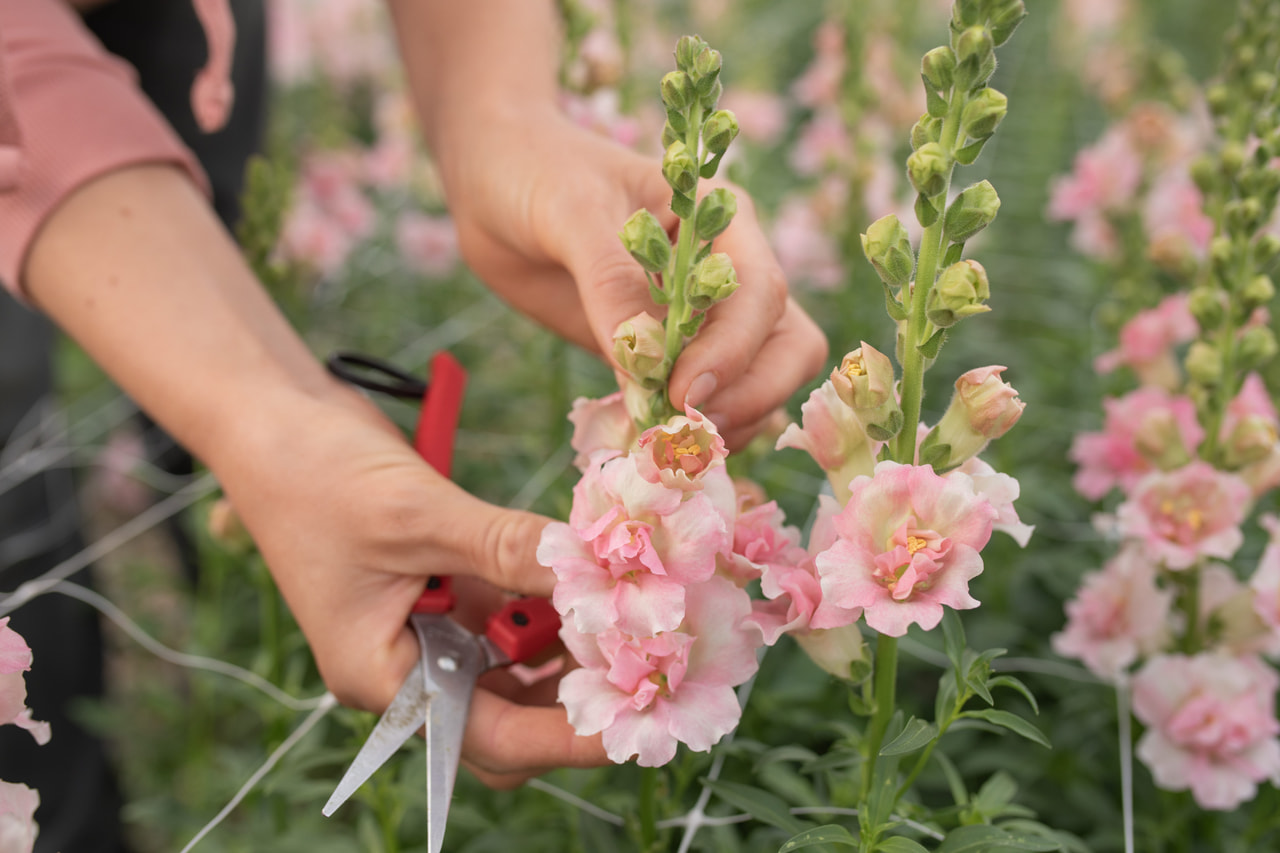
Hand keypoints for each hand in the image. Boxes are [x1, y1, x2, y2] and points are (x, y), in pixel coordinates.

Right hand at [23, 163, 606, 784]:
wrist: (276, 420)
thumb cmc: (316, 474)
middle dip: (578, 697)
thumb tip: (593, 571)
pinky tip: (597, 576)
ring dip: (572, 645)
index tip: (639, 719)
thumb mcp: (419, 516)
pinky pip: (512, 613)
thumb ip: (504, 547)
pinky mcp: (449, 587)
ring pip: (518, 666)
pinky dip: (552, 599)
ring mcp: (432, 626)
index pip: (489, 735)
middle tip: (652, 667)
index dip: (568, 736)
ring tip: (640, 619)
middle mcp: (410, 665)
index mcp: (383, 675)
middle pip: (510, 715)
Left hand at [436, 109, 827, 447]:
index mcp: (722, 221)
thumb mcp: (571, 211)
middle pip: (787, 346)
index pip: (761, 294)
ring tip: (663, 444)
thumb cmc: (538, 173)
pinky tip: (645, 441)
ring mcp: (701, 320)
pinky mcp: (665, 357)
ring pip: (759, 384)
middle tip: (686, 430)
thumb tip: (642, 360)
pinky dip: (687, 434)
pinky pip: (702, 405)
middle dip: (752, 395)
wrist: (496, 186)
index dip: (733, 351)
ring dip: (726, 424)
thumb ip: (611, 280)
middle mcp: (728, 273)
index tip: (682, 391)